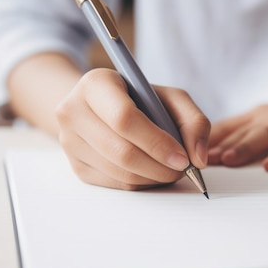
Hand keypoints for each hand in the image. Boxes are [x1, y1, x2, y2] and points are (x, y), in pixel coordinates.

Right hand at [56, 68, 209, 189]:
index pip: (124, 118)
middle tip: (182, 169)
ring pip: (119, 172)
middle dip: (159, 167)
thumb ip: (193, 121)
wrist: (98, 108)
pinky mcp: (75, 166)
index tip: (183, 158)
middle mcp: (73, 111)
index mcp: (96, 84)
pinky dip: (140, 183)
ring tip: (170, 169)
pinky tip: (151, 172)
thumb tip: (198, 158)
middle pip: (122, 151)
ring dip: (153, 177)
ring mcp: (70, 141)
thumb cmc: (137, 100)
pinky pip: (115, 184)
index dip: (157, 142)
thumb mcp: (169, 97)